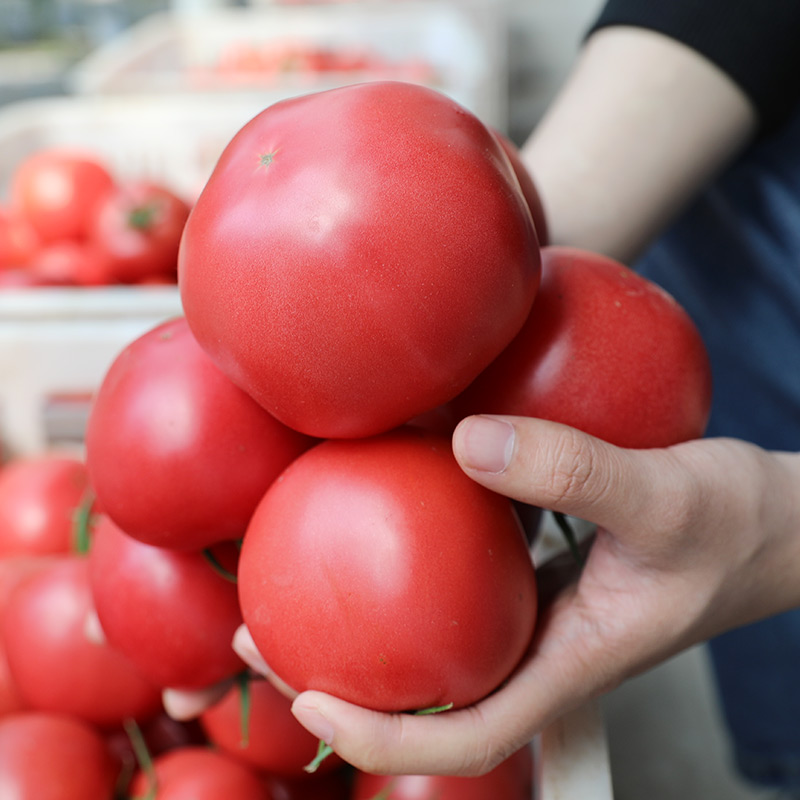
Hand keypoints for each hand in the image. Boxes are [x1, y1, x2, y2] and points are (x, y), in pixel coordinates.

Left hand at [279, 415, 799, 775]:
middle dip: (340, 679)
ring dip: (365, 613)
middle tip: (261, 631)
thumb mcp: (663, 493)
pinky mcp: (541, 569)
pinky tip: (386, 502)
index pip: (467, 736)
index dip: (383, 739)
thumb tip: (467, 442)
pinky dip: (416, 551)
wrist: (774, 520)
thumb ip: (572, 469)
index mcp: (570, 661)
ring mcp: (538, 609)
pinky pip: (466, 574)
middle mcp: (541, 643)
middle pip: (428, 692)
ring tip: (295, 572)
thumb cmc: (737, 524)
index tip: (311, 702)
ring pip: (439, 631)